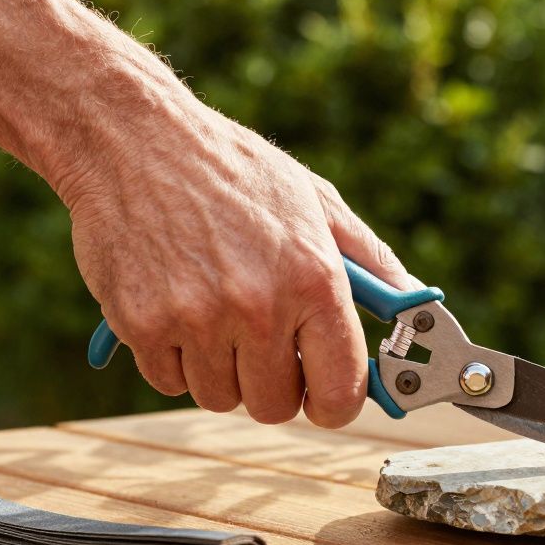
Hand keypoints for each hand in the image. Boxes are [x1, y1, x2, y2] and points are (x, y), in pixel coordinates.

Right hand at [58, 88, 416, 427]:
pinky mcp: (141, 324)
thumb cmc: (232, 169)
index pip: (340, 390)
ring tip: (213, 311)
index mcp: (313, 278)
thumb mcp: (314, 199)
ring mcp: (196, 318)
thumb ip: (369, 257)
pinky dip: (173, 358)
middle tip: (259, 341)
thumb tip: (411, 299)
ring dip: (219, 369)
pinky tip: (175, 307)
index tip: (322, 393)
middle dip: (271, 384)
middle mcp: (259, 305)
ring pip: (219, 397)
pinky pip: (169, 381)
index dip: (334, 402)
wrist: (133, 138)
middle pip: (275, 406)